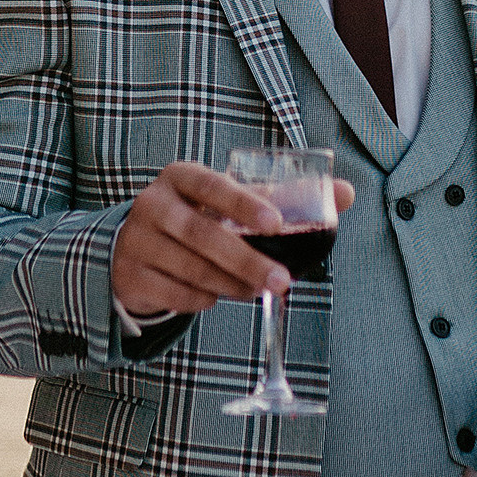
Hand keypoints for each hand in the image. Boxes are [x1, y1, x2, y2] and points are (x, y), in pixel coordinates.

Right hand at [110, 162, 356, 321]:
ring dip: (232, 284)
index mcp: (180, 177)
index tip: (277, 223)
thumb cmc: (196, 218)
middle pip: (203, 235)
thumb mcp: (226, 202)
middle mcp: (153, 204)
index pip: (212, 185)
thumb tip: (345, 194)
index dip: (243, 204)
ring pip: (192, 269)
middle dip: (247, 260)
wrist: (131, 248)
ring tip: (258, 290)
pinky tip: (217, 294)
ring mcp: (137, 242)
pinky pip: (178, 294)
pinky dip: (205, 299)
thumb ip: (280, 197)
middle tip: (283, 280)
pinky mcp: (131, 277)